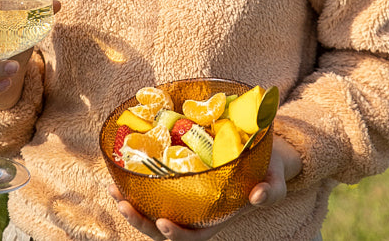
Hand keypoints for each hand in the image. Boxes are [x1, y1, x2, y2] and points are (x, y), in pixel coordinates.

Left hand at [108, 135, 301, 239]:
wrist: (262, 156)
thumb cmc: (268, 170)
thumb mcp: (275, 179)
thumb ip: (271, 189)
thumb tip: (258, 196)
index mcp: (217, 219)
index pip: (194, 237)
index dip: (177, 236)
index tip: (163, 224)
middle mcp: (197, 214)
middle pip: (163, 229)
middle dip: (140, 221)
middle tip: (123, 203)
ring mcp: (186, 200)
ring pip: (153, 212)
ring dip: (132, 205)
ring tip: (113, 189)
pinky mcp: (179, 183)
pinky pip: (155, 190)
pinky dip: (137, 185)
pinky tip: (122, 170)